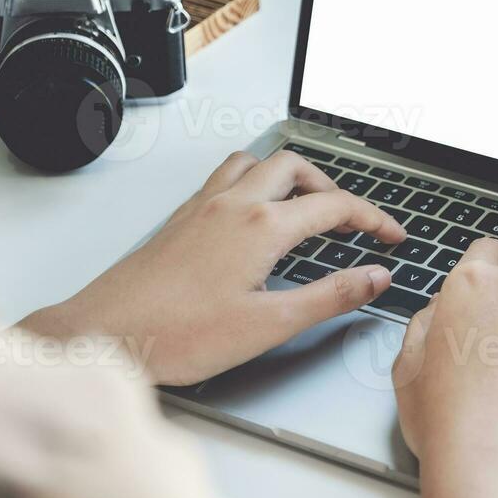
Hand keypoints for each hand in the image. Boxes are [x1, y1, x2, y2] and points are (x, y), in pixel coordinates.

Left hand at [22, 150, 406, 385]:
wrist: (107, 334)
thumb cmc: (175, 334)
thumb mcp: (269, 325)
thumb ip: (329, 297)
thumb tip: (373, 277)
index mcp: (261, 227)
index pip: (335, 206)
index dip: (373, 219)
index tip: (391, 236)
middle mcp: (232, 205)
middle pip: (297, 168)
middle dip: (333, 189)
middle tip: (351, 221)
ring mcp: (203, 207)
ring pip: (256, 162)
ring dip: (288, 175)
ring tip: (306, 205)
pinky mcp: (181, 219)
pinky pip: (225, 178)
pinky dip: (253, 182)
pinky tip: (252, 213)